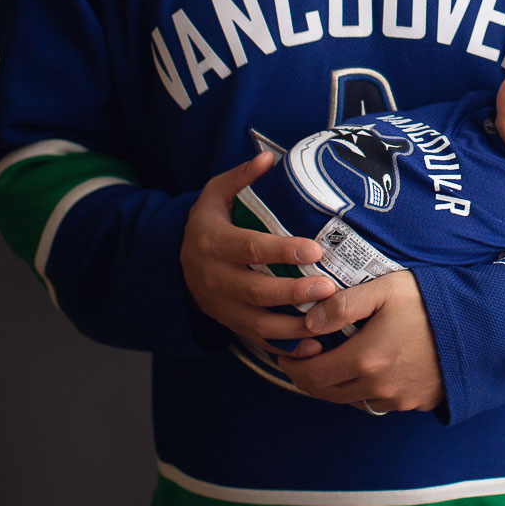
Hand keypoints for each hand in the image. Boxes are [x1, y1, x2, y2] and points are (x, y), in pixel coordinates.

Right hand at [181, 152, 336, 355]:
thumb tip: (269, 157)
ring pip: (258, 323)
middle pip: (255, 291)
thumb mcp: (215, 194)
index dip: (281, 250)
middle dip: (293, 293)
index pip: (248, 248)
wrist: (175, 262)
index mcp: (212, 243)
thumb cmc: (208, 223)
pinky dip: (285, 348)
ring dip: (294, 326)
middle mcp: (214, 278)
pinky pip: (258, 341)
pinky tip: (313, 347)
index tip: (314, 249)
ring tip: (328, 320)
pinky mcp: (230, 325)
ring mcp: (222, 306)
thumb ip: (241, 177)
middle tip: (329, 288)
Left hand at [279, 271, 444, 413]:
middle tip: (300, 361)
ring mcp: (398, 399)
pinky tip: (367, 372)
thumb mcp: (385, 289)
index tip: (285, 354)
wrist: (483, 327)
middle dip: (307, 378)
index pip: (312, 374)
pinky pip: (378, 403)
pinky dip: (363, 392)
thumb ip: (343, 304)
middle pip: (327, 393)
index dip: (292, 366)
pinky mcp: (416, 403)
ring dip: (335, 387)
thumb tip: (309, 321)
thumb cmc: (432, 302)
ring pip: (352, 401)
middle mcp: (377, 387)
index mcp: (365, 359)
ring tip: (331, 364)